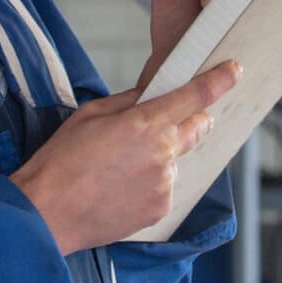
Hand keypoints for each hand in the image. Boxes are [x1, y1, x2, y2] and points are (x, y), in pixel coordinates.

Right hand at [9, 62, 241, 254]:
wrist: (47, 212)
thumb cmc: (62, 160)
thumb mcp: (90, 114)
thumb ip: (128, 102)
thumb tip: (150, 96)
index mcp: (146, 124)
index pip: (195, 96)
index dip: (219, 80)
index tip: (234, 70)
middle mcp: (164, 155)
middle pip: (198, 127)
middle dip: (191, 118)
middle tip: (161, 122)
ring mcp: (165, 185)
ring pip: (177, 159)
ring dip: (162, 155)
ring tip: (121, 166)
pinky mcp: (161, 209)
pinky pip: (166, 186)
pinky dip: (152, 182)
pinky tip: (121, 186)